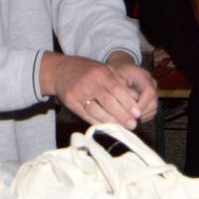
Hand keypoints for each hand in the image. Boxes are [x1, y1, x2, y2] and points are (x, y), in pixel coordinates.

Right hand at [39, 51, 156, 128]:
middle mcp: (90, 82)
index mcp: (102, 73)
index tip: (138, 114)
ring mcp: (79, 92)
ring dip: (110, 122)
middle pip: (109, 102)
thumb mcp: (104, 70)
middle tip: (132, 125)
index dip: (129, 103)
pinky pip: (86, 115)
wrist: (60, 70)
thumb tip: (136, 98)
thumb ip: (119, 82)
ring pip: (97, 111)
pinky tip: (106, 127)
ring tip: (121, 128)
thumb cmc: (88, 71)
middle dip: (122, 115)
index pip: (118, 90)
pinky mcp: (71, 101)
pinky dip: (97, 122)